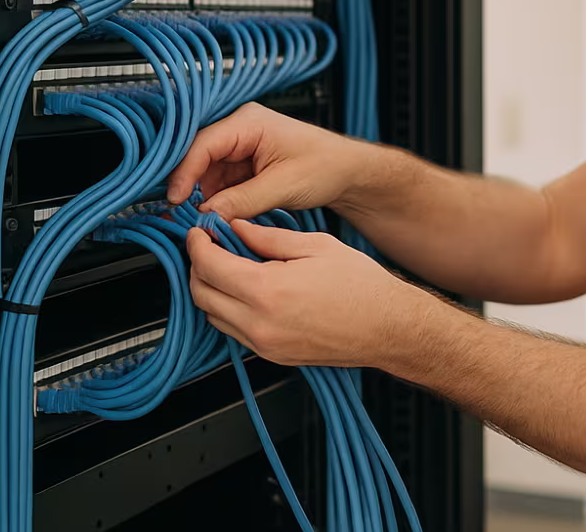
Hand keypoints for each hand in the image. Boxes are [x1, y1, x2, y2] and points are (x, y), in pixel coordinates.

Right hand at [166, 102, 370, 219]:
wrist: (348, 173)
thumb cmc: (326, 165)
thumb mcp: (283, 185)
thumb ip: (242, 200)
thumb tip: (207, 216)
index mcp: (249, 121)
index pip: (203, 144)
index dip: (184, 172)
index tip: (175, 198)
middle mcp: (240, 129)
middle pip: (199, 157)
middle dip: (189, 186)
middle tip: (180, 214)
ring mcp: (241, 147)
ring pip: (206, 172)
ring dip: (202, 196)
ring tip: (201, 221)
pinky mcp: (244, 165)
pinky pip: (219, 182)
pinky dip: (215, 200)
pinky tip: (215, 216)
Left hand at [186, 219, 434, 368]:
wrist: (388, 327)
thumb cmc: (361, 286)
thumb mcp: (316, 246)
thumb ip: (269, 237)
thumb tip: (238, 228)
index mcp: (268, 290)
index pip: (210, 266)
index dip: (198, 244)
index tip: (199, 232)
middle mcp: (260, 323)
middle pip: (201, 294)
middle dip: (197, 267)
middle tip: (208, 247)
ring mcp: (265, 345)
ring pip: (213, 316)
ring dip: (210, 290)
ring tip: (227, 267)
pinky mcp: (272, 356)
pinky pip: (233, 332)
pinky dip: (228, 310)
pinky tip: (246, 291)